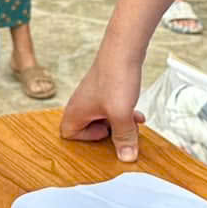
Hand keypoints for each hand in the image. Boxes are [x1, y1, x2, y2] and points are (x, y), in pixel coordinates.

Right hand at [60, 43, 146, 162]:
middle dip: (108, 132)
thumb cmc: (116, 78)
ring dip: (119, 123)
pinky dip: (124, 112)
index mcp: (76, 110)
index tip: (105, 133)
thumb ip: (124, 137)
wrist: (124, 48)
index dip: (87, 139)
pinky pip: (112, 108)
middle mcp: (82, 103)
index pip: (69, 134)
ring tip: (134, 122)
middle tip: (122, 129)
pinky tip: (138, 113)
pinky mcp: (106, 89)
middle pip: (88, 128)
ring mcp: (94, 95)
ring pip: (103, 118)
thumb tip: (127, 159)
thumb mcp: (121, 114)